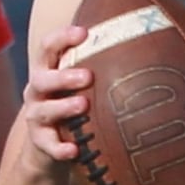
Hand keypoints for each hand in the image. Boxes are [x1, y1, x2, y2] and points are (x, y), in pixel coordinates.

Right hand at [16, 25, 93, 173]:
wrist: (48, 142)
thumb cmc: (73, 100)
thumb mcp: (80, 81)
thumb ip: (100, 62)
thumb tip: (148, 37)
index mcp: (49, 69)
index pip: (48, 47)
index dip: (62, 37)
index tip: (84, 33)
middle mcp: (38, 90)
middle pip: (42, 78)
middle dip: (64, 76)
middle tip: (88, 76)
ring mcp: (36, 116)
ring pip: (43, 111)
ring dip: (63, 108)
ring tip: (83, 105)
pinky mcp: (39, 142)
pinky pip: (47, 145)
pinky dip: (59, 148)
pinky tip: (74, 151)